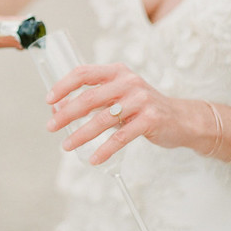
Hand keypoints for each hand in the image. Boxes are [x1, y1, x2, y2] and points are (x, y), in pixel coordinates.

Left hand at [46, 62, 196, 164]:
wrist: (181, 119)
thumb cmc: (142, 107)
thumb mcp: (118, 96)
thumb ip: (93, 100)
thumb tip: (58, 110)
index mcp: (117, 71)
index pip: (84, 73)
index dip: (64, 86)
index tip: (49, 100)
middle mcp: (128, 82)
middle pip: (89, 97)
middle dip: (66, 114)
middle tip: (51, 127)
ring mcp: (141, 99)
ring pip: (103, 119)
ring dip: (81, 134)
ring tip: (66, 145)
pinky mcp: (151, 119)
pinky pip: (121, 136)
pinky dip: (105, 149)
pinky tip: (93, 159)